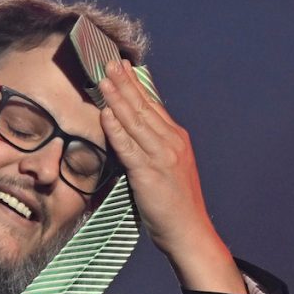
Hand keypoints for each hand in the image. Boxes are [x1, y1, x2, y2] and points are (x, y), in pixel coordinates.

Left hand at [98, 60, 246, 293]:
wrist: (189, 232)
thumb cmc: (175, 206)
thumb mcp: (169, 169)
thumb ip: (154, 149)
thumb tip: (133, 134)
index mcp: (177, 140)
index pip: (153, 105)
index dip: (136, 85)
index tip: (124, 67)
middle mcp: (171, 143)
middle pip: (144, 106)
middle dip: (125, 82)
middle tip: (109, 61)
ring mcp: (161, 157)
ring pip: (135, 120)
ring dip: (118, 98)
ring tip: (103, 79)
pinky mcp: (149, 173)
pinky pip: (129, 146)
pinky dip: (116, 128)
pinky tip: (106, 113)